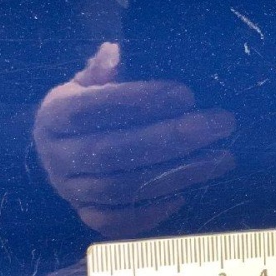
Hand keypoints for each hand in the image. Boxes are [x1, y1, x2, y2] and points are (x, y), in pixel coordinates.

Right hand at [33, 42, 235, 237]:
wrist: (60, 150)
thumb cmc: (88, 107)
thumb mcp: (88, 82)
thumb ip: (103, 70)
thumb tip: (114, 52)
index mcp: (53, 115)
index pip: (92, 108)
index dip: (137, 101)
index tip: (186, 94)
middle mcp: (56, 156)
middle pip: (114, 152)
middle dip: (172, 138)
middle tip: (218, 124)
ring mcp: (70, 191)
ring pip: (123, 189)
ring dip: (176, 174)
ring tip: (221, 158)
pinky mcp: (86, 216)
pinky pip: (117, 223)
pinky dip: (152, 212)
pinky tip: (189, 193)